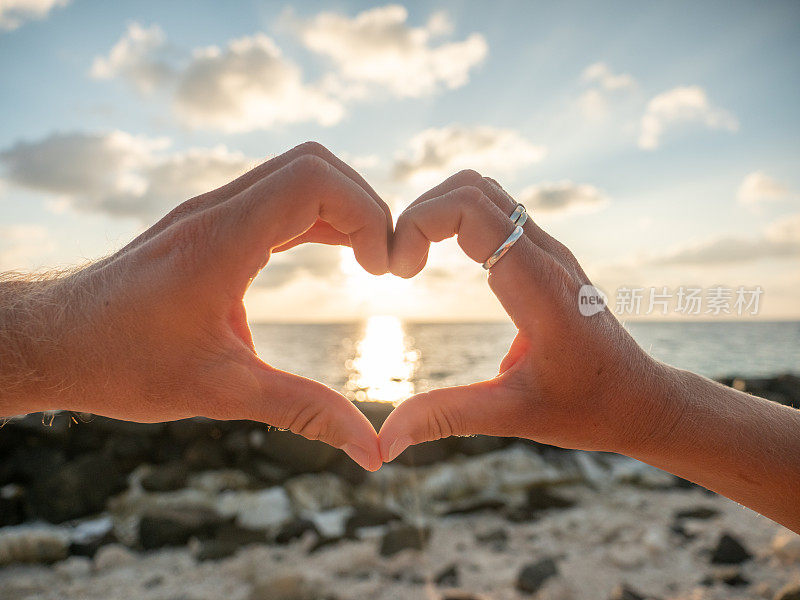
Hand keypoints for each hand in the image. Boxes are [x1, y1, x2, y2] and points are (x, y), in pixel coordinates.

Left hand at [1, 142, 390, 470]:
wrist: (52, 344)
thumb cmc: (122, 364)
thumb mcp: (221, 392)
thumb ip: (303, 412)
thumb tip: (368, 450)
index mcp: (222, 240)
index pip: (313, 180)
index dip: (366, 212)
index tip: (381, 269)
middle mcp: (216, 212)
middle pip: (313, 166)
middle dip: (363, 205)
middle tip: (380, 263)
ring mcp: (210, 213)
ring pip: (295, 177)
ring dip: (341, 210)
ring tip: (367, 261)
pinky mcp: (206, 226)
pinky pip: (275, 200)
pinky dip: (315, 219)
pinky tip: (332, 254)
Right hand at [379, 169, 676, 460]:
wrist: (644, 401)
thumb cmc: (590, 409)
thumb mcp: (513, 416)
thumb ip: (446, 418)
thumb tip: (387, 441)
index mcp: (538, 286)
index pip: (470, 209)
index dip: (420, 223)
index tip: (401, 272)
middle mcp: (546, 256)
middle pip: (472, 187)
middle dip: (421, 212)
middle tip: (401, 265)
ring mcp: (550, 252)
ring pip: (486, 193)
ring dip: (439, 212)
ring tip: (414, 260)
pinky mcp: (547, 259)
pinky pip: (498, 214)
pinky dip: (458, 221)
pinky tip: (441, 261)